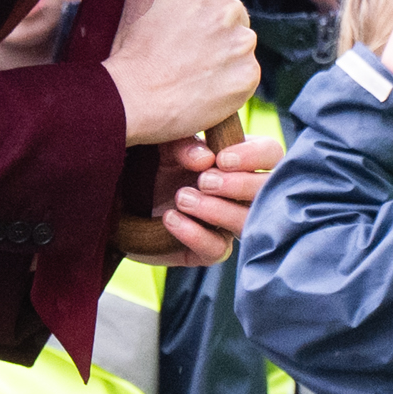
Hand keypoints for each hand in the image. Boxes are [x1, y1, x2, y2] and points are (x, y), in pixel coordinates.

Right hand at [104, 0, 259, 144]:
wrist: (134, 98)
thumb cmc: (132, 49)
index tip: (204, 14)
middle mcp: (228, 9)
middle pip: (236, 13)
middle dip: (219, 26)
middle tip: (191, 47)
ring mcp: (241, 43)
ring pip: (242, 43)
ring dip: (226, 53)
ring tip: (195, 69)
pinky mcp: (248, 74)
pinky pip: (245, 72)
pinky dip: (230, 79)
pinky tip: (204, 86)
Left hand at [146, 128, 279, 266]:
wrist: (121, 198)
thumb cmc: (149, 163)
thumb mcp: (164, 144)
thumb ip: (184, 143)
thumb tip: (205, 158)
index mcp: (239, 160)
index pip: (271, 153)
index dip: (254, 156)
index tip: (221, 160)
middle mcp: (240, 194)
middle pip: (266, 191)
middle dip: (239, 186)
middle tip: (204, 181)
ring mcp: (226, 224)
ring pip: (246, 222)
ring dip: (218, 210)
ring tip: (182, 198)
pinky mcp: (206, 250)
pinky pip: (216, 250)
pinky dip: (195, 234)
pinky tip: (171, 219)